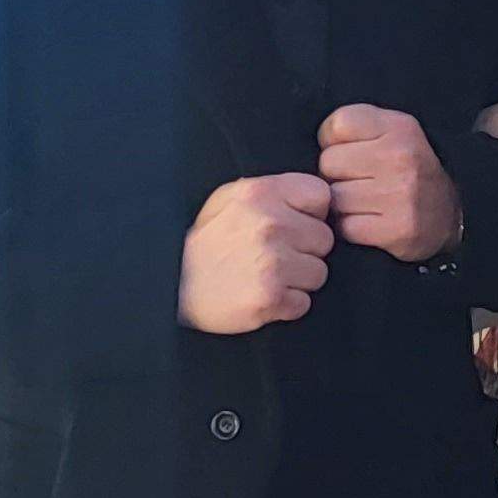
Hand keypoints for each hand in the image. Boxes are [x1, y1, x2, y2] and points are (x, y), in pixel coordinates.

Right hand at [181, 173, 334, 332]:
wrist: (172, 285)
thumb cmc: (207, 242)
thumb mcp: (229, 199)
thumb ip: (273, 191)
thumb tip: (317, 198)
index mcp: (262, 193)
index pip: (321, 196)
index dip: (312, 213)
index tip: (294, 225)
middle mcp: (270, 223)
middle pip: (324, 239)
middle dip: (305, 250)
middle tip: (275, 256)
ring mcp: (272, 261)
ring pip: (318, 273)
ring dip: (298, 280)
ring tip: (267, 276)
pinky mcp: (270, 297)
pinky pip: (303, 303)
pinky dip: (287, 306)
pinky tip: (264, 296)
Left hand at [316, 104, 462, 262]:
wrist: (451, 215)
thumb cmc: (409, 171)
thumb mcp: (393, 133)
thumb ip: (356, 127)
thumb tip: (314, 146)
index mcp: (399, 127)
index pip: (337, 125)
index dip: (334, 142)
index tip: (351, 153)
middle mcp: (401, 156)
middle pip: (328, 163)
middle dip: (336, 175)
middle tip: (360, 182)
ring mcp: (400, 194)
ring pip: (334, 198)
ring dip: (342, 204)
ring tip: (365, 202)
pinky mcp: (398, 229)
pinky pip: (345, 227)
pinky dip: (351, 228)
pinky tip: (369, 222)